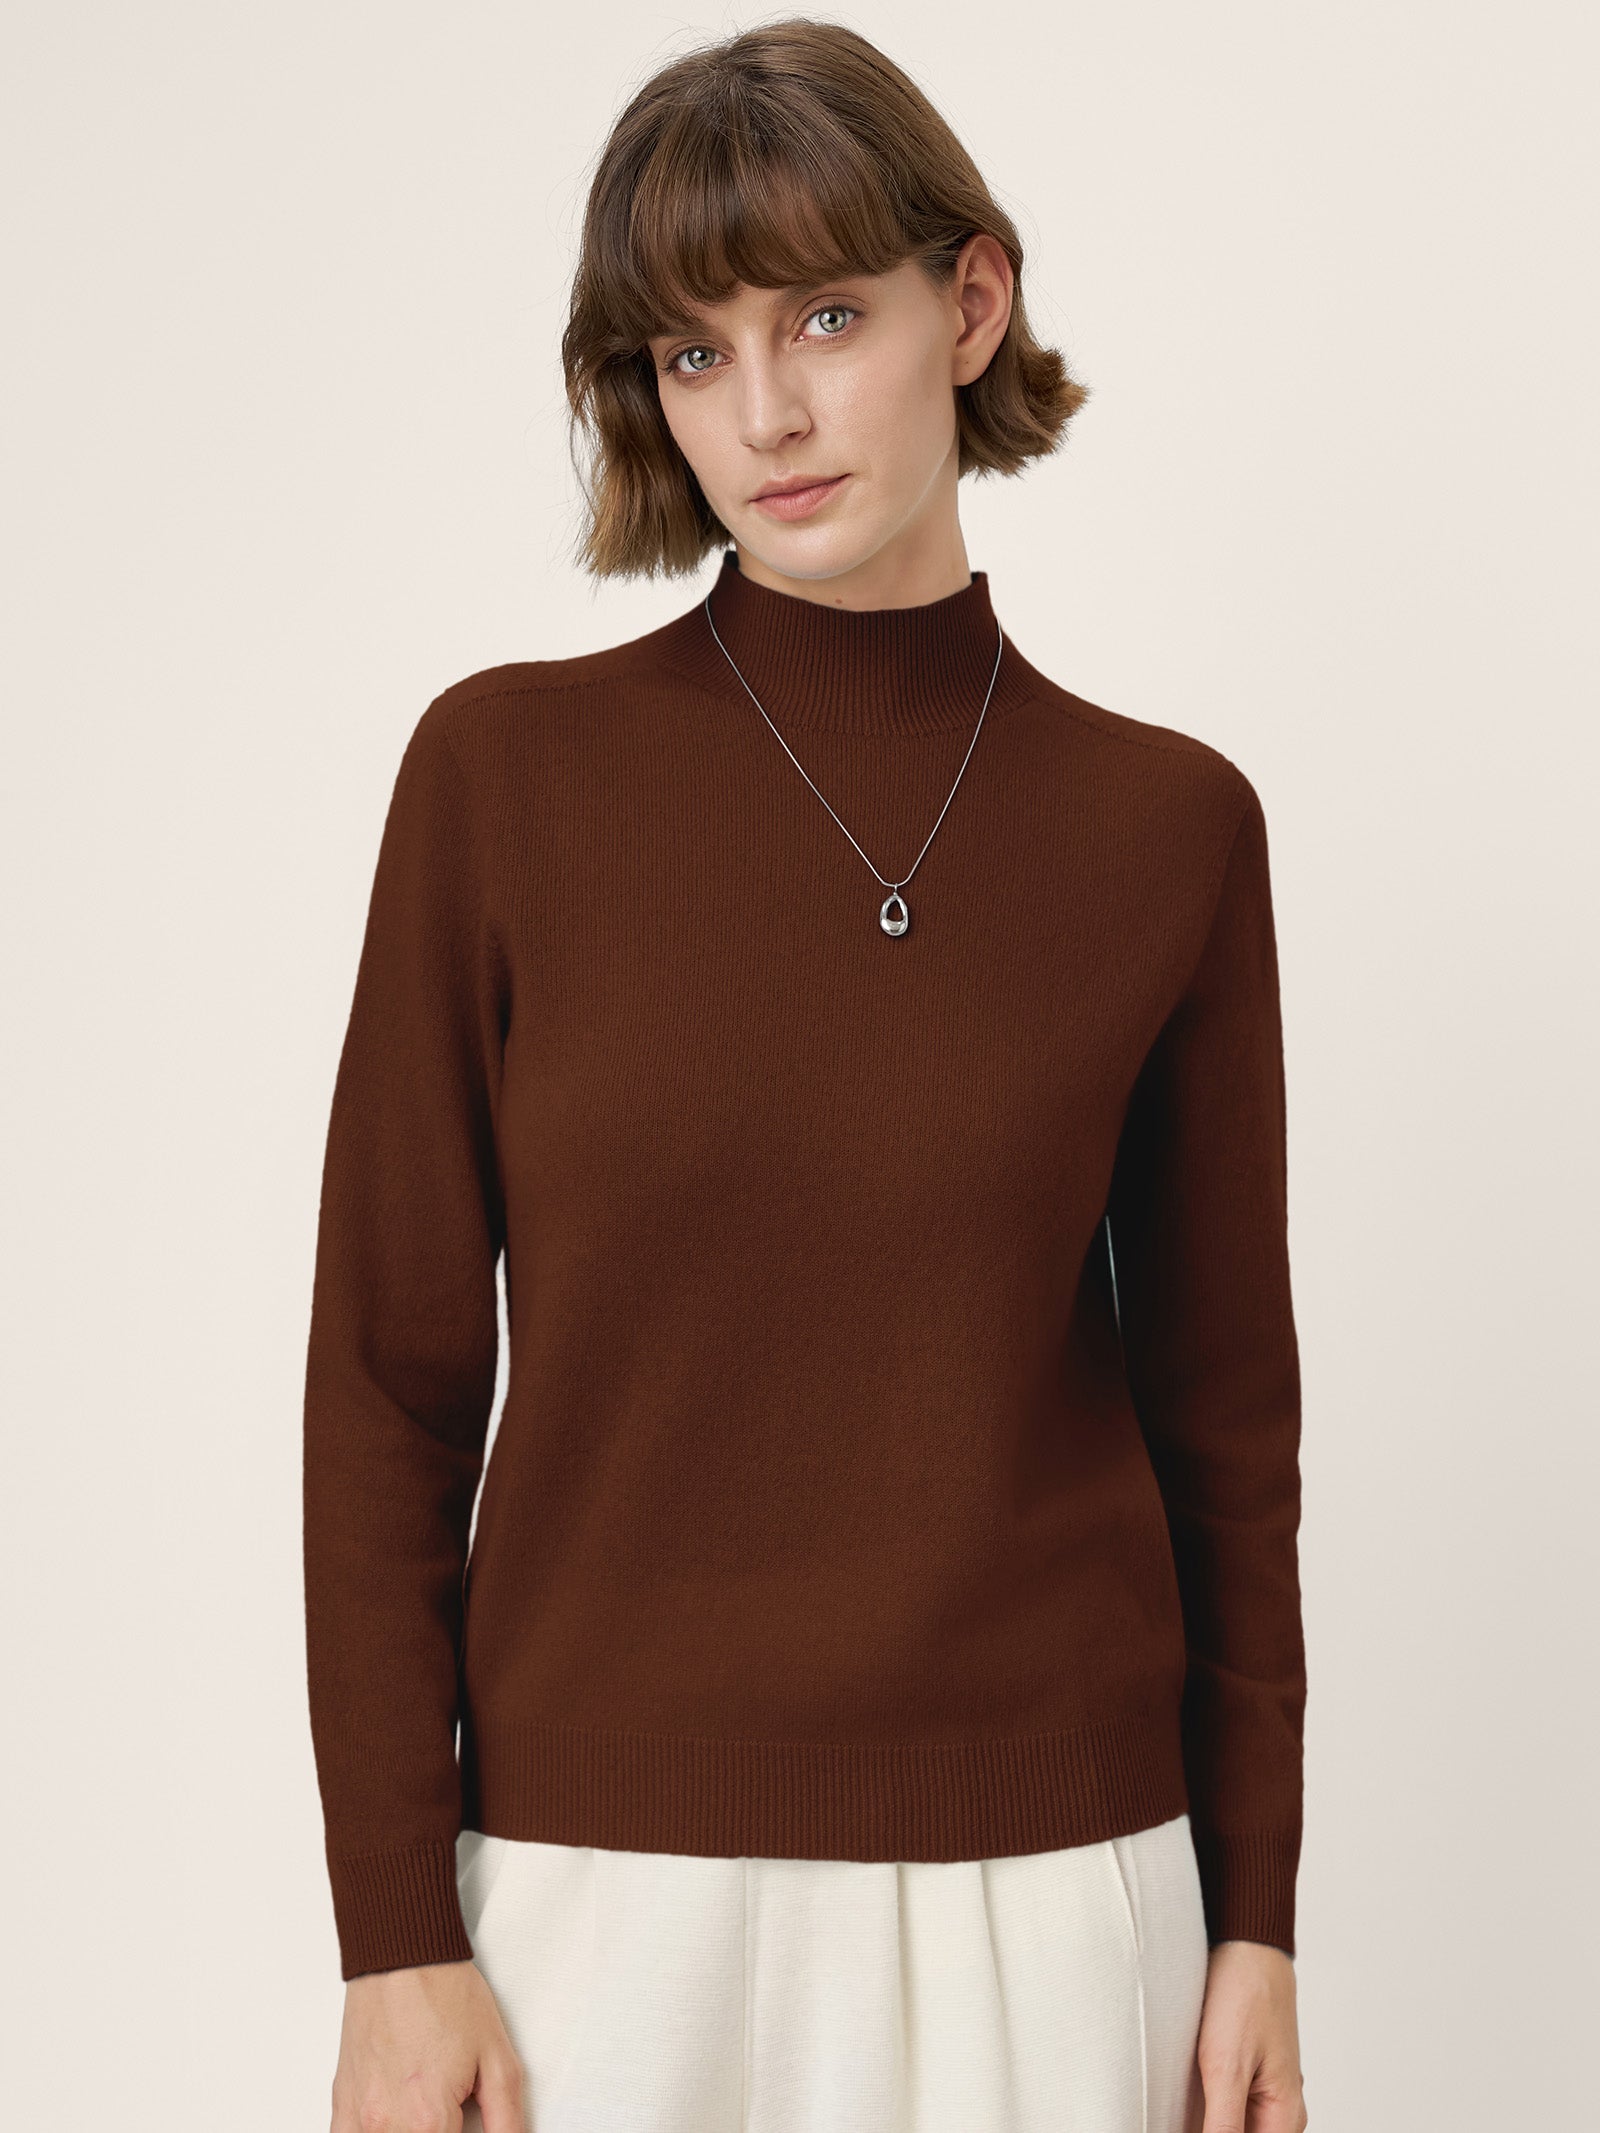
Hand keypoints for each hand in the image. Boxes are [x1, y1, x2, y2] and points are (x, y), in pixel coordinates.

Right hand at [329, 1958, 526, 2132]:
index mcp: (428, 2119)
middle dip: (442, 2132)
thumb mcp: (497, 2056)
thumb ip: (507, 2118)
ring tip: (426, 2111)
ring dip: (409, 2132)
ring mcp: (359, 2117)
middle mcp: (387, 2124)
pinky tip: (394, 2120)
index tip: (467, 2124)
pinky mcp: (342, 2103)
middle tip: (453, 2114)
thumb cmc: (445, 1994)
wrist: (401, 1956)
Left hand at [1192, 1940, 1306, 2131]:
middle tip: (1174, 2111)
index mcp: (1285, 2118)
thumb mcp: (1226, 2067)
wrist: (1246, 1944)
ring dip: (1205, 2121)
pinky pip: (1230, 2110)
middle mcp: (1281, 2113)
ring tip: (1176, 2103)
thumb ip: (1223, 2125)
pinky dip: (1205, 2112)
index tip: (1188, 2122)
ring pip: (1235, 2127)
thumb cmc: (1243, 1997)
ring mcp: (1266, 2094)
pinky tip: (1183, 2099)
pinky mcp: (1248, 2076)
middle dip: (1207, 2127)